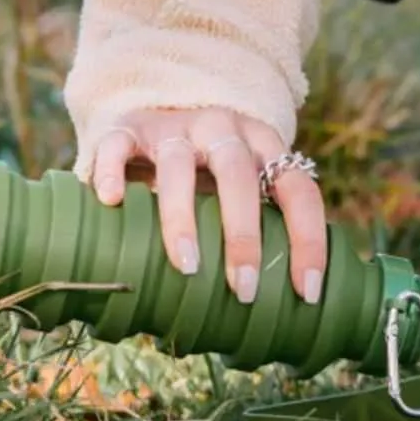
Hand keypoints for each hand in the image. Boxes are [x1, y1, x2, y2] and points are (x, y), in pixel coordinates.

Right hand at [90, 108, 326, 304]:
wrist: (165, 109)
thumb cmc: (213, 173)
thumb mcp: (247, 187)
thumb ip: (262, 227)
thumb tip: (281, 311)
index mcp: (264, 147)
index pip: (299, 191)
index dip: (309, 241)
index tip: (306, 293)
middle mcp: (224, 130)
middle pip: (238, 176)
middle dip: (244, 236)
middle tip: (243, 289)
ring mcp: (175, 128)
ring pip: (178, 165)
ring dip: (182, 218)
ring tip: (187, 267)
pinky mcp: (130, 127)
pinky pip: (118, 143)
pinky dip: (113, 170)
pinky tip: (111, 200)